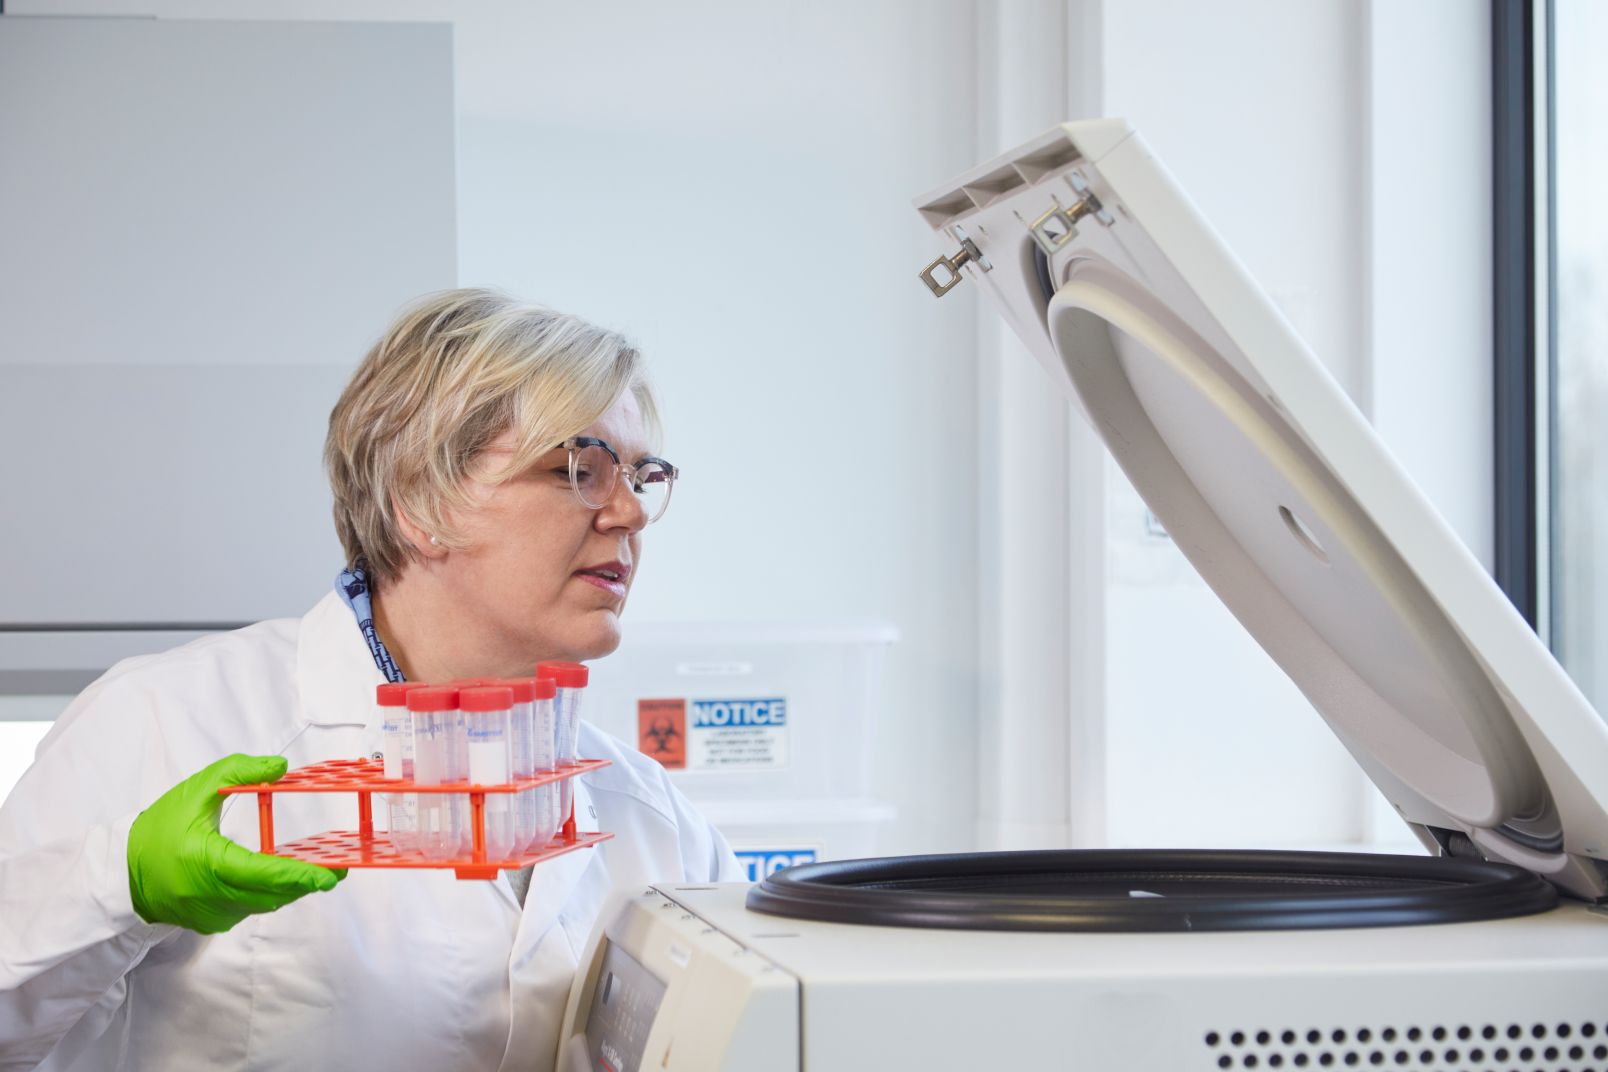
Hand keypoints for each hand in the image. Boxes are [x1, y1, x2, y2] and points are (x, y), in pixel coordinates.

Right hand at [127, 753, 344, 934]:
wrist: (120, 873)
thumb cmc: (157, 831)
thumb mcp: (196, 791)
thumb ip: (239, 773)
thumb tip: (280, 767)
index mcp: (207, 864)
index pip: (264, 873)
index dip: (300, 874)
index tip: (330, 874)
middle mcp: (211, 896)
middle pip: (272, 894)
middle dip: (306, 882)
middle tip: (338, 869)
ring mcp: (212, 915)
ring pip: (265, 904)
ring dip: (291, 888)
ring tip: (319, 870)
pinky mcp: (212, 922)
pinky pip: (251, 909)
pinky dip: (270, 894)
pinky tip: (285, 878)